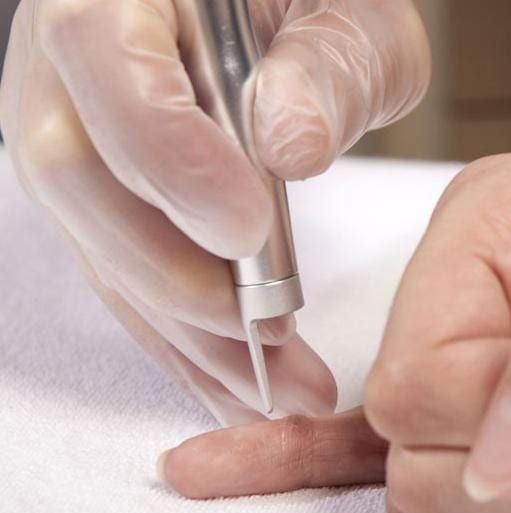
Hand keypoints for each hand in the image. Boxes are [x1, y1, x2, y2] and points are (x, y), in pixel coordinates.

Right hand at [0, 0, 431, 423]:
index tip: (247, 231)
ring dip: (186, 333)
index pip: (103, 57)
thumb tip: (286, 143)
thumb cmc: (320, 0)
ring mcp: (79, 135)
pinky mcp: (107, 199)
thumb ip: (328, 64)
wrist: (285, 18)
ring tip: (273, 389)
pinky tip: (234, 380)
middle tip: (269, 335)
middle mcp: (70, 65)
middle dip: (173, 275)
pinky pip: (127, 272)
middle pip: (76, 177)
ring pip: (101, 246)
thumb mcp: (354, 11)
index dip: (166, 157)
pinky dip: (182, 336)